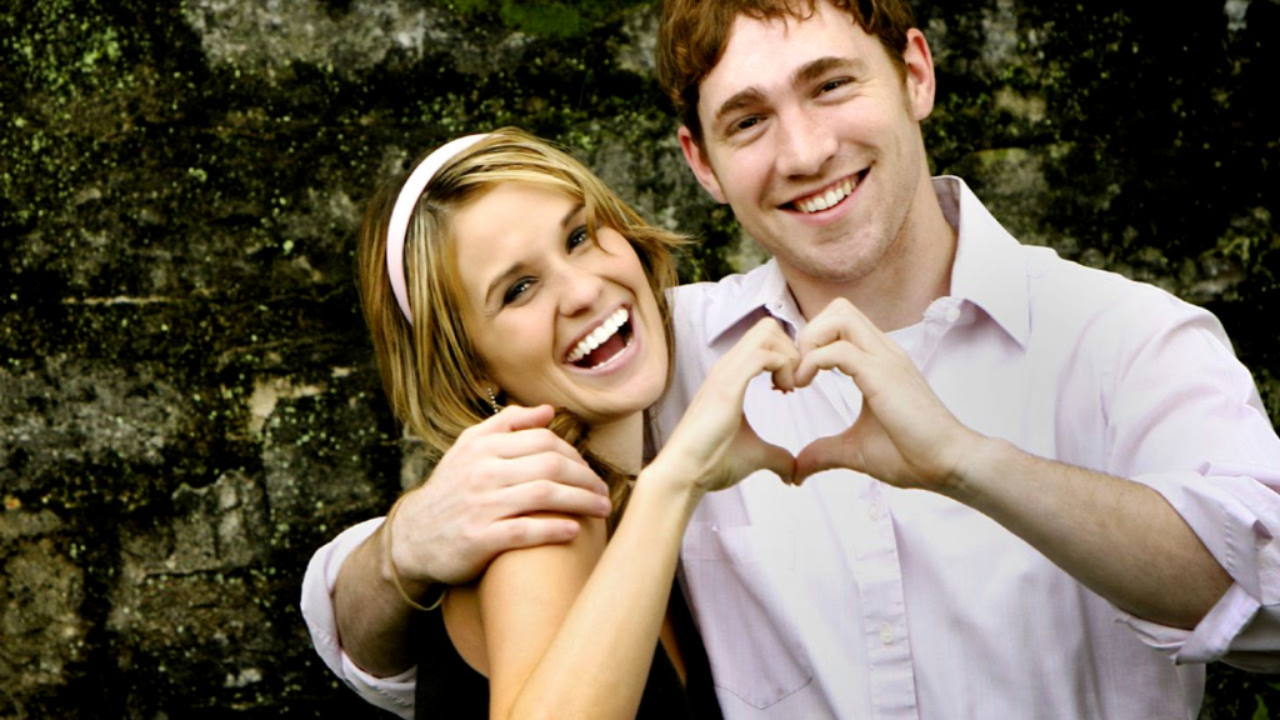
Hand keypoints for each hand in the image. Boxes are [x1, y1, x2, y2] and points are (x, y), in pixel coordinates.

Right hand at [386, 404, 610, 585]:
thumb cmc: (451, 491)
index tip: (589, 472)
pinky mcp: (479, 539)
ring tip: (602, 510)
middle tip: (604, 492)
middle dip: (586, 478)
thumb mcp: (468, 449)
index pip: (544, 441)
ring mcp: (480, 505)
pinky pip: (526, 531)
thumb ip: (506, 425)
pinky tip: (574, 531)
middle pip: (551, 465)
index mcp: (482, 447)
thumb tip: (548, 411)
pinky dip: (554, 530)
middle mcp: (481, 472)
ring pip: (544, 495)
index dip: (575, 455)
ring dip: (582, 502)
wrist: (412, 538)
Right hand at [650, 317, 798, 491]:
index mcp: (731, 374)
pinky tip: (785, 392)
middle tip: (795, 382)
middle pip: (768, 327)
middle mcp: (727, 366)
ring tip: (790, 387)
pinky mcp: (727, 385)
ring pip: (767, 333)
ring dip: (789, 356)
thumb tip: (794, 474)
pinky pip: (764, 355)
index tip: (792, 386)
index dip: (787, 355)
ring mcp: (726, 373)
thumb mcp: (754, 454)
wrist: (683, 474)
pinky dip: (784, 367)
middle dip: (792, 348)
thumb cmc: (710, 462)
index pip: (765, 339)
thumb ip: (777, 458)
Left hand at [793, 298, 979, 489]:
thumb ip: (823, 453)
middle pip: (839, 309)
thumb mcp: (855, 450)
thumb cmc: (913, 454)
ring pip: (839, 316)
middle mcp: (883, 352)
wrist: (950, 463)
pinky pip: (838, 349)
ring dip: (810, 341)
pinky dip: (812, 361)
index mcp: (878, 361)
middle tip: (798, 371)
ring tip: (802, 376)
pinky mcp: (882, 374)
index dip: (812, 342)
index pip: (841, 323)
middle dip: (808, 333)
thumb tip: (797, 471)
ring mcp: (885, 359)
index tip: (798, 378)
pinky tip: (807, 385)